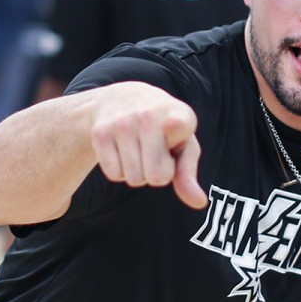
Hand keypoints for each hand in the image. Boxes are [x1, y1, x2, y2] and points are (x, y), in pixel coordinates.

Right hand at [87, 83, 205, 208]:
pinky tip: (123, 150)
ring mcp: (122, 123)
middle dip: (157, 174)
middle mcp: (149, 116)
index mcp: (180, 116)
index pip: (177, 123)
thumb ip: (189, 175)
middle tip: (155, 153)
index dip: (175, 126)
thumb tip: (199, 203)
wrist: (123, 98)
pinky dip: (120, 172)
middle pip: (157, 177)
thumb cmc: (165, 129)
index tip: (170, 124)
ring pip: (134, 179)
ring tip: (139, 150)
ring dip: (138, 174)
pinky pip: (114, 175)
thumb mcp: (183, 146)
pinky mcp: (100, 133)